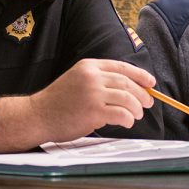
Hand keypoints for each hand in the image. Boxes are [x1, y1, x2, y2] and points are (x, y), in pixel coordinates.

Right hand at [0, 59, 155, 152]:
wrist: (37, 115)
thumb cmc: (58, 102)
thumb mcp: (77, 80)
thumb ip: (99, 80)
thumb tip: (129, 89)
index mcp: (88, 66)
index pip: (121, 67)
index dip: (140, 75)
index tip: (151, 83)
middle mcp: (91, 77)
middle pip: (126, 82)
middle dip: (141, 93)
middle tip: (148, 103)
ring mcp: (92, 93)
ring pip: (127, 98)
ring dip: (136, 107)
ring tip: (137, 115)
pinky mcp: (93, 111)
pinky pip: (121, 114)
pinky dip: (128, 119)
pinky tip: (128, 122)